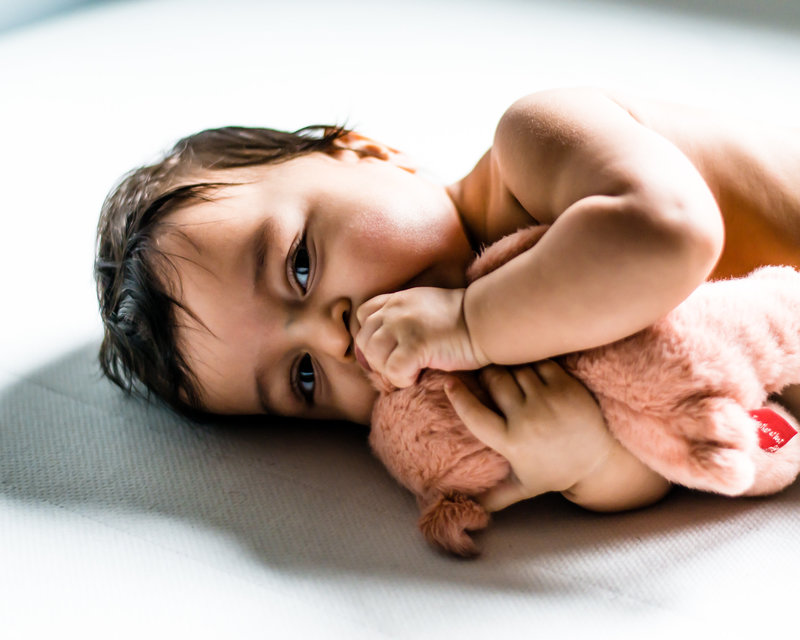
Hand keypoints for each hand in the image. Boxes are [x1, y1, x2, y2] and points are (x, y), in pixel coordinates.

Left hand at [355, 287, 488, 387]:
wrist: (487, 320)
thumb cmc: (464, 320)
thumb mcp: (427, 306)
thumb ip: (405, 316)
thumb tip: (390, 343)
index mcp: (398, 299)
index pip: (364, 315)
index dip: (372, 336)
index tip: (389, 349)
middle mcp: (395, 309)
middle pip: (363, 339)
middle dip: (377, 358)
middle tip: (400, 366)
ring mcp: (403, 326)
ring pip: (373, 356)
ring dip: (389, 370)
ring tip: (411, 371)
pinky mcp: (415, 345)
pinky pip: (393, 371)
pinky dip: (403, 380)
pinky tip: (418, 376)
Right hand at [444, 361, 612, 511]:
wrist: (598, 461)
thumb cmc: (555, 473)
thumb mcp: (524, 487)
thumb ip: (495, 497)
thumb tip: (470, 507)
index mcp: (511, 443)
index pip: (474, 415)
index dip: (458, 396)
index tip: (449, 382)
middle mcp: (528, 420)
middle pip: (495, 382)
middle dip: (487, 376)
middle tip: (487, 376)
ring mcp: (549, 401)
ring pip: (516, 370)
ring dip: (510, 369)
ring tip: (510, 374)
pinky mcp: (566, 387)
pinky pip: (539, 364)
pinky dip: (532, 365)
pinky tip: (531, 371)